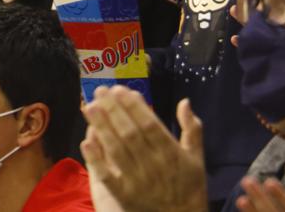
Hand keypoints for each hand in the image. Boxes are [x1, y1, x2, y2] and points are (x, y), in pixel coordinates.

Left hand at [81, 89, 207, 211]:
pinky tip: (87, 142)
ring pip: (116, 150)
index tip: (120, 89)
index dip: (133, 106)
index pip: (149, 124)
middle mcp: (153, 165)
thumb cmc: (189, 186)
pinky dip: (96, 159)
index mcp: (171, 153)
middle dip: (113, 110)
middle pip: (129, 133)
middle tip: (100, 91)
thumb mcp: (197, 157)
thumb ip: (192, 129)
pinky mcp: (124, 196)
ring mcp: (137, 181)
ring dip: (102, 127)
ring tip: (90, 107)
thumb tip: (184, 102)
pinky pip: (107, 176)